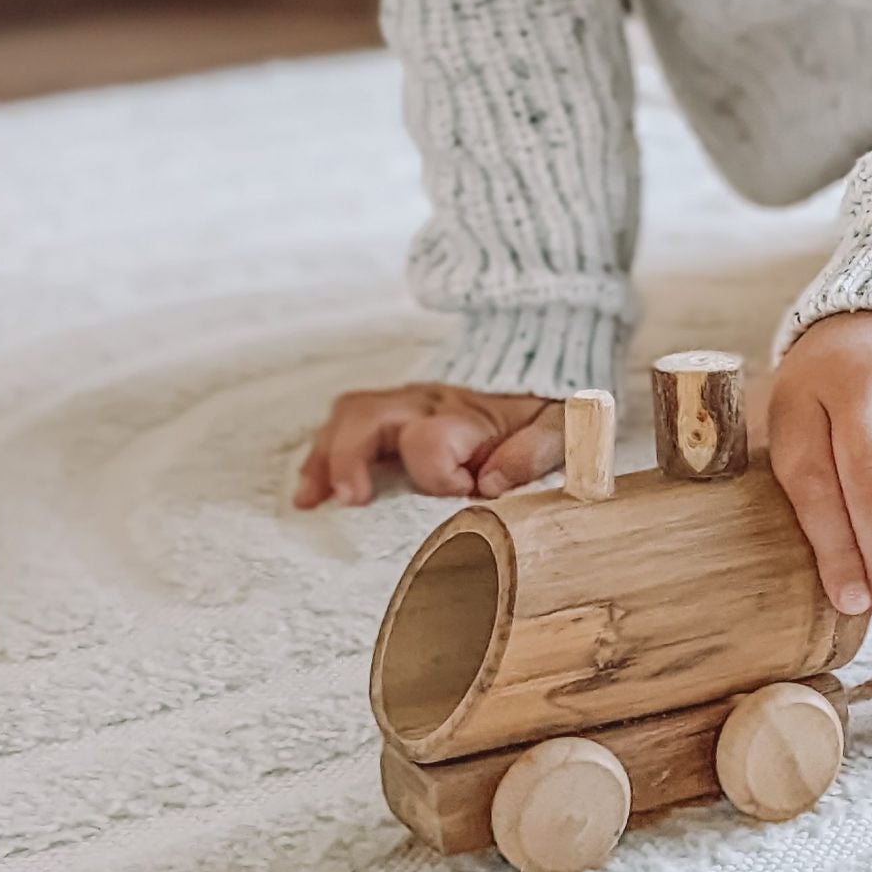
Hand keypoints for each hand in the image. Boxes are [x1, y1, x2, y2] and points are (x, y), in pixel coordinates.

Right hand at [293, 383, 562, 507]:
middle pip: (368, 416)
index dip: (440, 474)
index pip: (432, 440)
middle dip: (350, 457)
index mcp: (467, 413)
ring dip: (325, 457)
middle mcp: (426, 402)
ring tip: (311, 499)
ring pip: (348, 416)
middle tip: (352, 501)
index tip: (465, 492)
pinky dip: (323, 457)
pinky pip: (344, 424)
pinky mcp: (391, 412)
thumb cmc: (545, 411)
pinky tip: (310, 492)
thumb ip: (533, 453)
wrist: (539, 370)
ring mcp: (403, 403)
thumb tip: (489, 483)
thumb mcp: (560, 430)